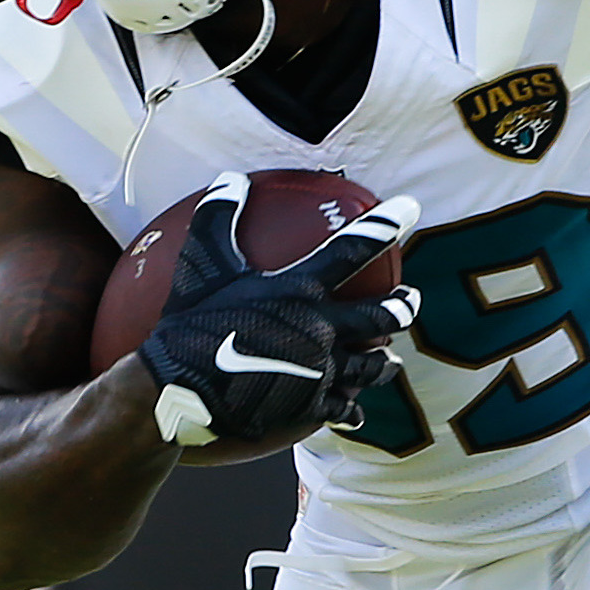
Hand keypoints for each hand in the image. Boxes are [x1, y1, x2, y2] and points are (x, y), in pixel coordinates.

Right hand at [136, 173, 421, 444]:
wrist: (178, 393)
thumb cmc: (188, 325)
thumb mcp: (200, 265)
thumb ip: (218, 218)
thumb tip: (230, 178)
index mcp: (300, 290)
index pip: (355, 249)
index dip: (387, 224)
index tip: (411, 208)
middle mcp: (321, 329)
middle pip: (383, 316)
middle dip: (404, 306)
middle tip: (410, 300)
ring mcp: (321, 373)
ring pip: (373, 367)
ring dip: (383, 362)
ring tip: (389, 361)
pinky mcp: (311, 409)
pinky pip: (344, 409)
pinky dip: (351, 409)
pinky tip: (354, 412)